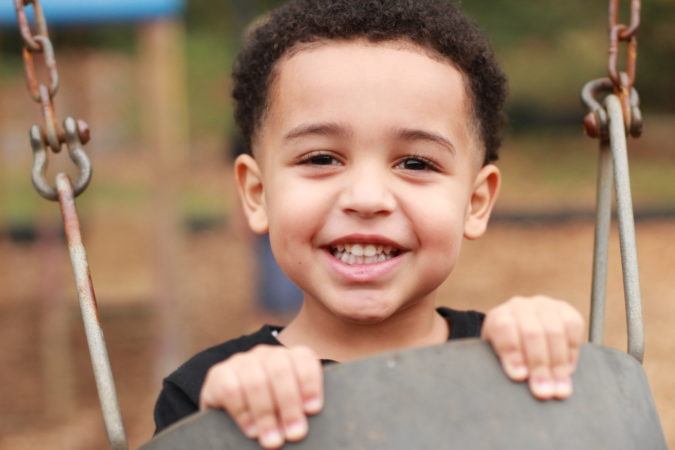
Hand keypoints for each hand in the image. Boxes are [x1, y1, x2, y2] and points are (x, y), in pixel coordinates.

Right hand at [200, 345, 322, 448]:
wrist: (230, 415)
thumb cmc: (272, 413)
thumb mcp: (289, 407)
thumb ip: (301, 408)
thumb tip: (305, 426)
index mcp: (289, 357)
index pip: (303, 358)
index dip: (310, 383)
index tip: (312, 410)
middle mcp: (265, 354)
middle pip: (280, 370)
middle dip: (289, 405)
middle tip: (294, 434)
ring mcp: (241, 361)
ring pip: (256, 381)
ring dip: (266, 414)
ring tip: (272, 439)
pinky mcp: (218, 374)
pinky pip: (230, 389)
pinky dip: (243, 413)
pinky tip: (251, 430)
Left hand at [481, 296, 584, 399]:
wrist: (521, 335)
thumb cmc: (507, 353)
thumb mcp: (497, 359)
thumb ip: (504, 367)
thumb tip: (520, 380)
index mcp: (498, 317)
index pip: (504, 328)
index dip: (512, 353)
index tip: (519, 376)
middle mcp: (520, 307)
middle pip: (532, 333)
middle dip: (539, 365)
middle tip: (544, 391)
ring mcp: (544, 305)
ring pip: (554, 331)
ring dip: (559, 363)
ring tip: (560, 387)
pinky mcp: (565, 310)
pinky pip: (573, 326)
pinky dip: (572, 351)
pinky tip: (568, 369)